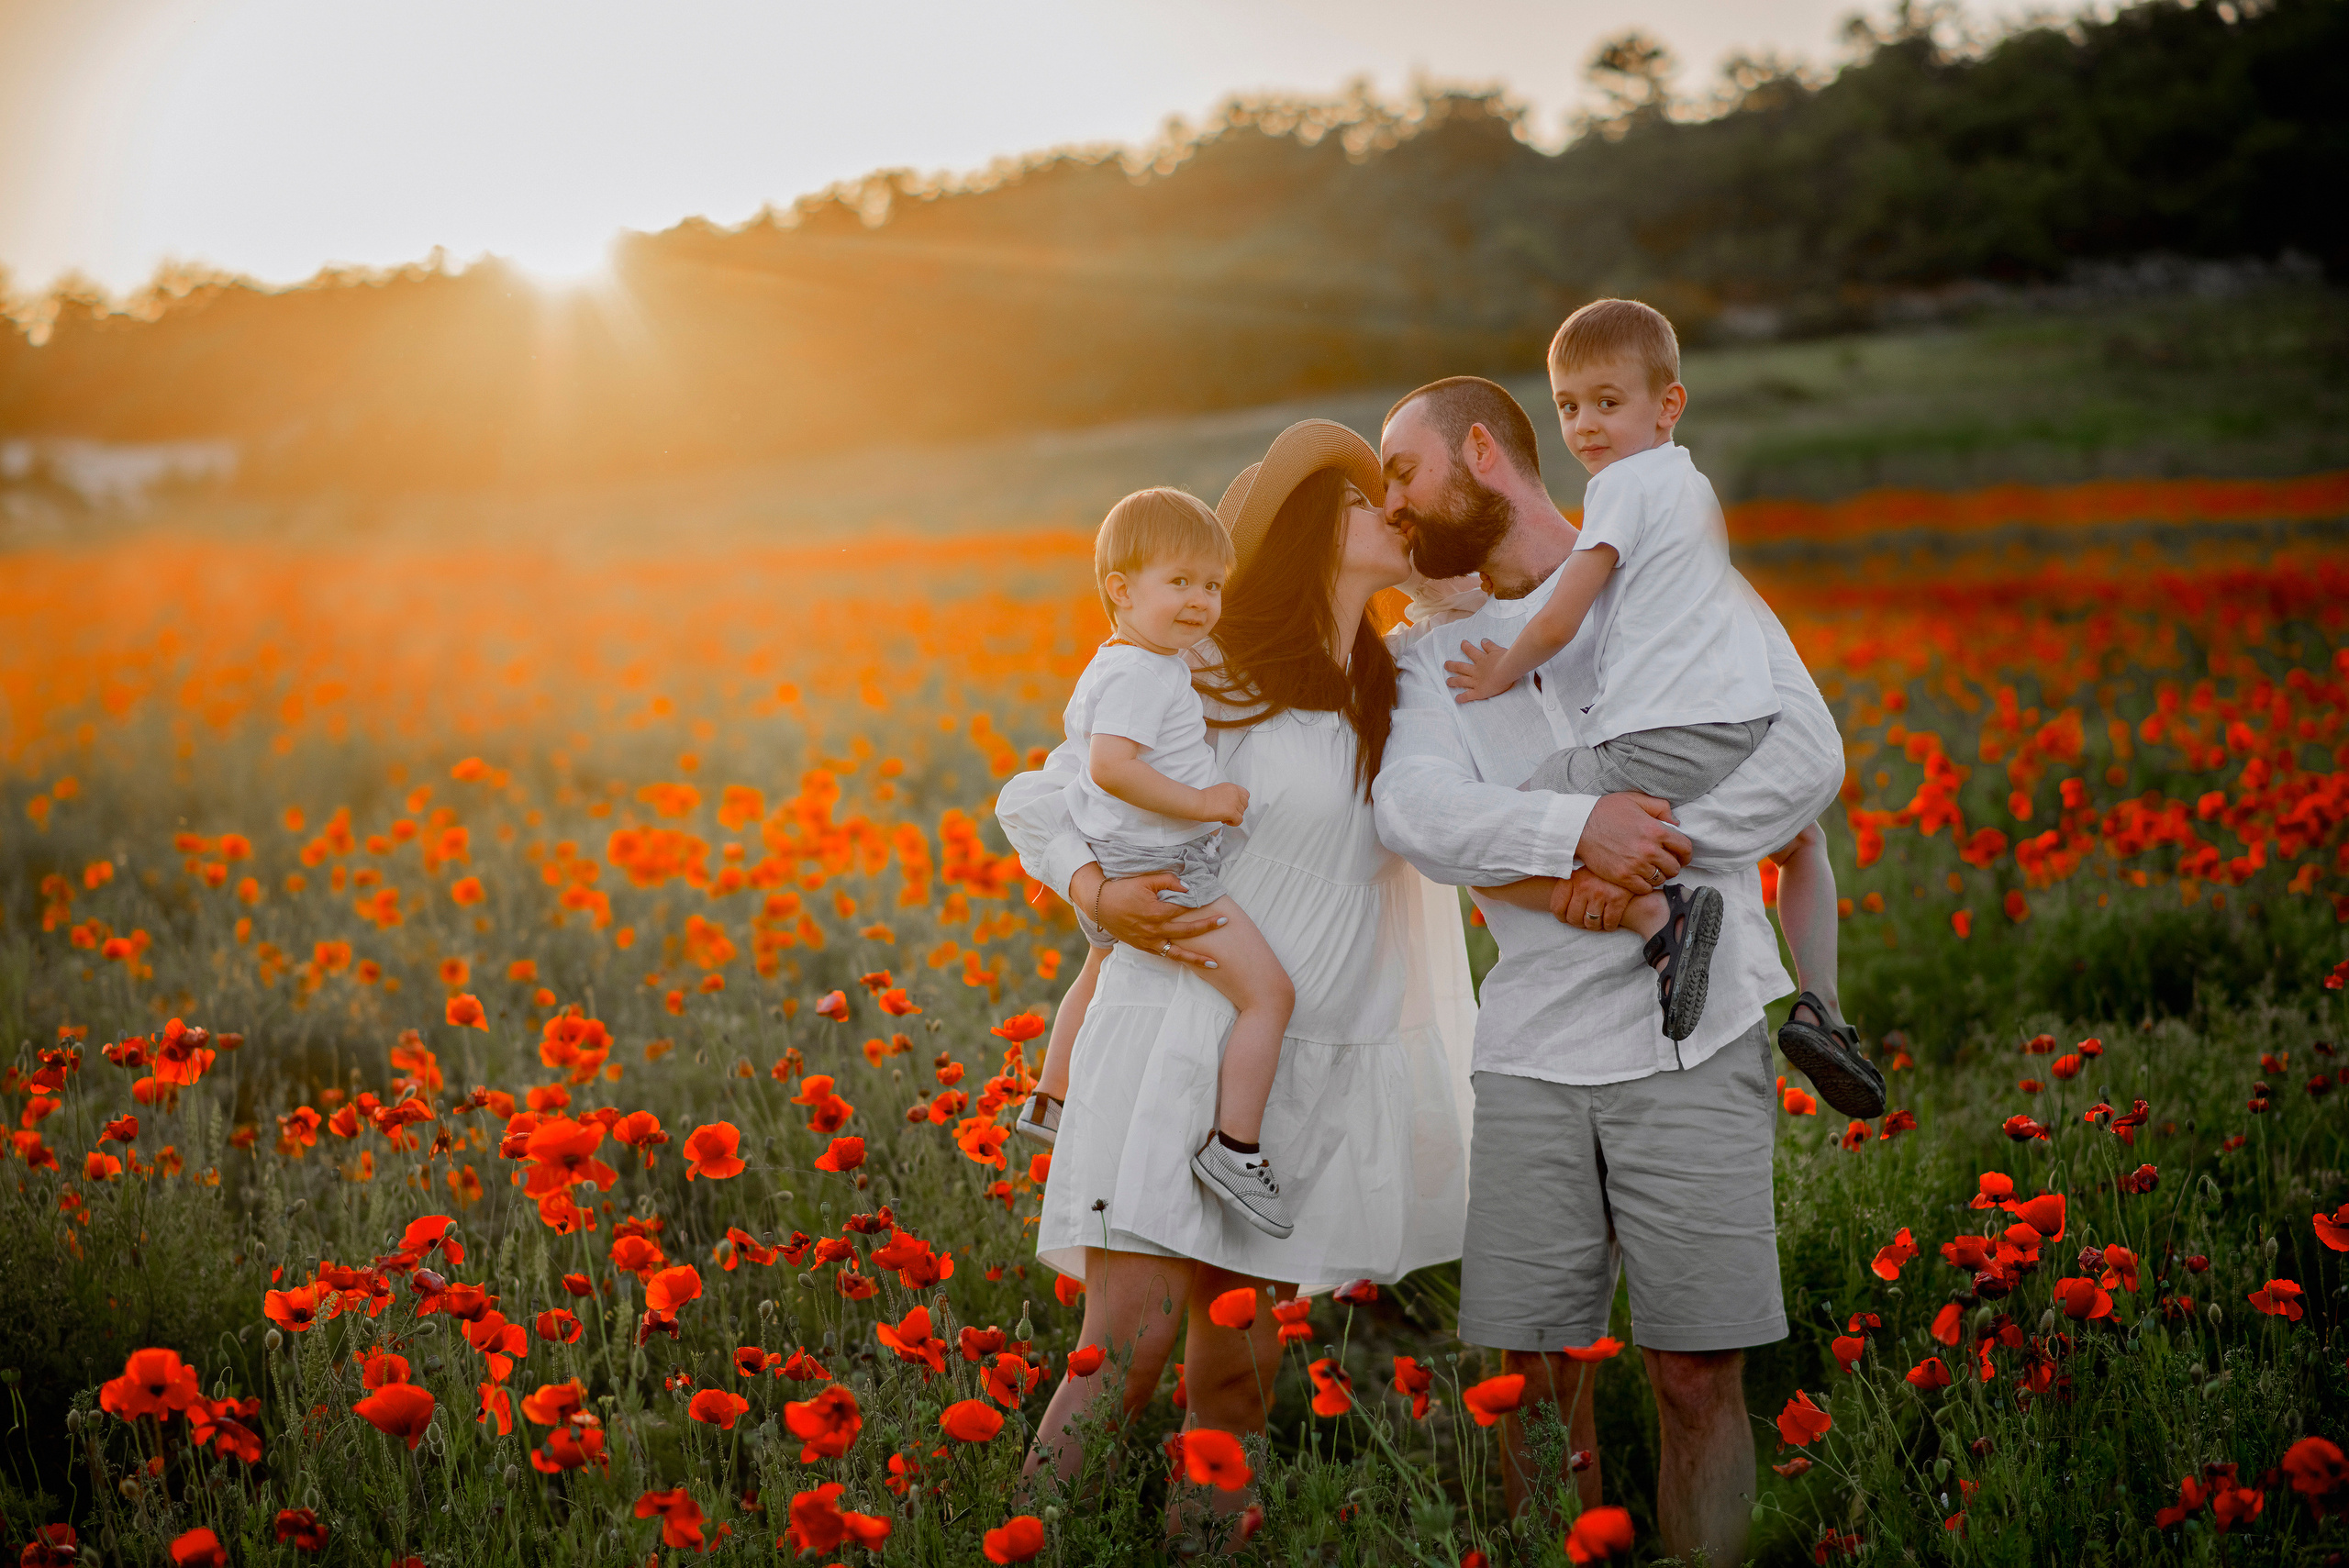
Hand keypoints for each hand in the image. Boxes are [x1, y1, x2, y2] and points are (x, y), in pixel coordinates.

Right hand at [1071, 866, 1223, 964]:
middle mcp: (1155, 929)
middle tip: (1225, 922)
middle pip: (1188, 931)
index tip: (1216, 902)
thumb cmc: (1123, 889)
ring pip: (1178, 953)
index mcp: (1157, 911)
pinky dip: (1179, 959)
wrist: (1100, 904)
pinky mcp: (1144, 947)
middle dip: (1208, 927)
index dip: (1201, 905)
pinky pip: (1165, 955)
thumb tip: (1188, 888)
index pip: (1185, 909)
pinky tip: (1191, 962)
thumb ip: (1168, 881)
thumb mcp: (1145, 879)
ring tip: (1215, 963)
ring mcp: (1149, 941)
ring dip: (1197, 958)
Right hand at [1198, 782, 1249, 826]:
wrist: (1198, 803)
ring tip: (1224, 816)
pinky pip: (1239, 821)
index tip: (1235, 805)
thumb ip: (1228, 795)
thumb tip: (1232, 803)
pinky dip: (1233, 823)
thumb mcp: (1219, 790)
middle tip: (1229, 812)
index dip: (1241, 802)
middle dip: (1238, 810)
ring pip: (1241, 813)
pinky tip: (1226, 821)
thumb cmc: (1203, 798)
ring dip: (1234, 816)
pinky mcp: (1232, 812)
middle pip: (1245, 804)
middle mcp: (1235, 793)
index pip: (1245, 794)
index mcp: (1231, 787)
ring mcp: (1234, 802)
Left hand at [1442, 638, 1515, 702]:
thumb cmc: (1506, 660)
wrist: (1507, 670)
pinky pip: (1468, 696)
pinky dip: (1462, 698)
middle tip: (1446, 665)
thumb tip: (1482, 640)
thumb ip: (1490, 646)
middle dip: (1452, 666)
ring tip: (1447, 682)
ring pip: (1461, 681)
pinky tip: (1457, 699)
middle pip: (1460, 667)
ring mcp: (1476, 682)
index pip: (1471, 651)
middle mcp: (1476, 671)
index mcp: (1481, 660)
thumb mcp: (1497, 649)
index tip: (1462, 643)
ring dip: (1453, 681)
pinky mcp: (1479, 692)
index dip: (1466, 647)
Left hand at [1552, 869, 1633, 931]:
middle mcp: (1584, 885)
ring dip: (1595, 926)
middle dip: (1580, 923)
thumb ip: (1568, 889)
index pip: (1557, 908)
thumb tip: (1558, 912)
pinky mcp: (1617, 899)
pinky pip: (1609, 924)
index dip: (1563, 918)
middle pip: (1573, 918)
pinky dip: (1610, 926)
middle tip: (1586, 920)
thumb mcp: (1581, 875)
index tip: (1569, 918)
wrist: (1628, 865)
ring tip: (1598, 919)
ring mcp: (1600, 893)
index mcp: (1571, 879)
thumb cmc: (1600, 875)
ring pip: (1591, 924)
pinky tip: (1610, 920)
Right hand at [1576, 792, 1690, 891]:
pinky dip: (1645, 885)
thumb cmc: (1605, 811)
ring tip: (1650, 869)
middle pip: (1674, 867)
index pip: (1685, 848)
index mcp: (1655, 830)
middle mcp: (1649, 850)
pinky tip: (1639, 877)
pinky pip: (1645, 888)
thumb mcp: (1635, 799)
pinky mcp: (1623, 877)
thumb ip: (1659, 807)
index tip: (1681, 856)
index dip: (1686, 854)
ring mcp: (1636, 865)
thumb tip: (1675, 822)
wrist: (1579, 826)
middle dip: (1672, 865)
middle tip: (1663, 863)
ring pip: (1661, 879)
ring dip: (1658, 875)